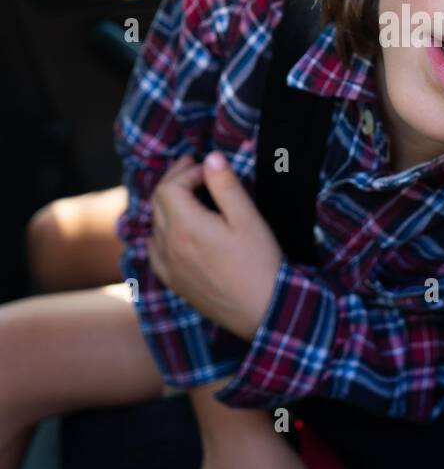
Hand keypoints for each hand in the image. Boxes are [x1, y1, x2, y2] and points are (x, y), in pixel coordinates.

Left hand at [146, 152, 283, 338]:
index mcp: (185, 227)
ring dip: (169, 206)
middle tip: (196, 171)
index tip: (209, 170)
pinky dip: (164, 232)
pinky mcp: (173, 282)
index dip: (187, 171)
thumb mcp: (248, 218)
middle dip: (175, 182)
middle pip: (158, 202)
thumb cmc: (260, 263)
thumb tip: (211, 157)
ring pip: (155, 225)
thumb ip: (226, 185)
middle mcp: (168, 246)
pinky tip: (181, 231)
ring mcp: (167, 266)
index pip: (170, 186)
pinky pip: (156, 249)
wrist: (263, 311)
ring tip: (192, 197)